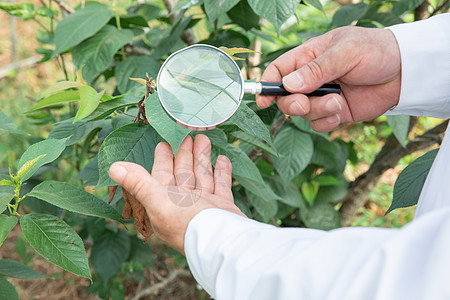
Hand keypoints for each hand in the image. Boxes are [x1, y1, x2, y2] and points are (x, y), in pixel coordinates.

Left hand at [108, 134, 244, 254]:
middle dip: (184, 154)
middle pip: (183, 174)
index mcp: (164, 205)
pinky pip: (221, 185)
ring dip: (202, 157)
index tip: (164, 143)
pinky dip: (221, 172)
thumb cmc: (189, 223)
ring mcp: (204, 207)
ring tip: (204, 138)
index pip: (161, 177)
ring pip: (201, 176)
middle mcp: (183, 206)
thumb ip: (139, 183)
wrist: (224, 242)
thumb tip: (113, 167)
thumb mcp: (160, 202)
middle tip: (187, 134)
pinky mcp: (223, 208)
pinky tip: (223, 158)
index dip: (162, 160)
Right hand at [257, 26, 400, 131]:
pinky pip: (318, 125)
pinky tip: (341, 112)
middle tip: (304, 104)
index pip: (278, 71)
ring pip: (302, 114)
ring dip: (317, 112)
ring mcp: (322, 97)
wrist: (405, 72)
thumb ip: (316, 70)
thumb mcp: (345, 53)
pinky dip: (326, 122)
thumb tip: (288, 85)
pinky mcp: (334, 113)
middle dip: (293, 104)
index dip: (266, 86)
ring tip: (339, 102)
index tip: (263, 100)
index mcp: (308, 58)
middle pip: (285, 98)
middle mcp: (311, 79)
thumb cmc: (375, 51)